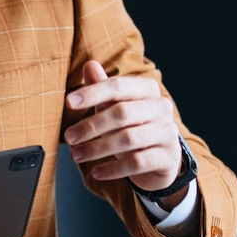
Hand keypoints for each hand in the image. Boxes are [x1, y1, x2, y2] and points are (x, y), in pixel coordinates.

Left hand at [64, 60, 184, 199]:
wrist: (159, 159)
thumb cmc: (132, 127)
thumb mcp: (115, 106)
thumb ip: (103, 87)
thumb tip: (89, 65)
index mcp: (148, 89)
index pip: (118, 86)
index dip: (92, 93)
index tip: (69, 102)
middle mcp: (161, 107)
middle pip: (122, 113)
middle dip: (91, 126)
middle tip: (69, 137)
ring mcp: (168, 132)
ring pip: (128, 139)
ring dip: (97, 149)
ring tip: (77, 155)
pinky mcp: (168, 157)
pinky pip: (138, 162)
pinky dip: (114, 168)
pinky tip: (97, 172)